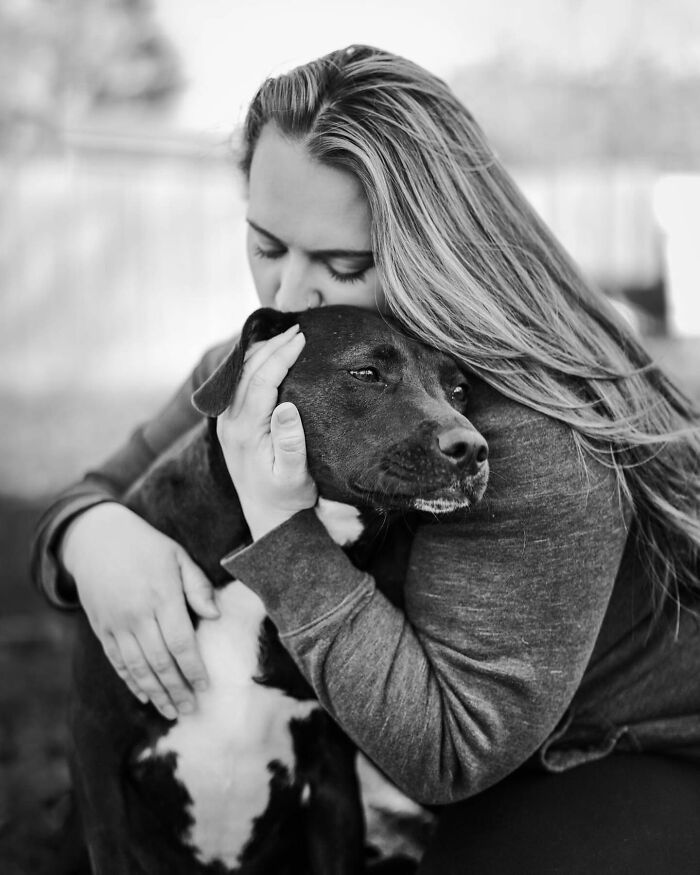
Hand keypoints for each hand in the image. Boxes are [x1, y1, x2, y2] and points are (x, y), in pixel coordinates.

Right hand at [60, 502, 218, 718]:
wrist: (96, 539)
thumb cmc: (146, 546)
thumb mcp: (178, 555)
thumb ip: (198, 585)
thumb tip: (215, 615)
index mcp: (161, 596)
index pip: (181, 642)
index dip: (193, 669)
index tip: (205, 687)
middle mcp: (137, 614)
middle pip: (160, 661)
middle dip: (177, 689)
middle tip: (191, 709)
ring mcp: (117, 624)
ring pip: (138, 667)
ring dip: (156, 692)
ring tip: (171, 711)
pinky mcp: (102, 628)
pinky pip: (117, 661)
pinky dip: (131, 681)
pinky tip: (145, 695)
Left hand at [216, 324, 317, 539]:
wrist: (267, 516)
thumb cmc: (288, 497)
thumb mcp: (294, 476)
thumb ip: (290, 444)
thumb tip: (287, 407)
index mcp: (244, 432)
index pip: (261, 380)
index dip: (282, 355)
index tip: (303, 338)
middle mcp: (229, 423)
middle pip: (247, 371)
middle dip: (272, 346)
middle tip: (297, 329)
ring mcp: (226, 422)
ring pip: (239, 374)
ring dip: (261, 351)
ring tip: (285, 335)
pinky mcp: (230, 423)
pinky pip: (238, 383)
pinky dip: (254, 364)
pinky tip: (269, 355)